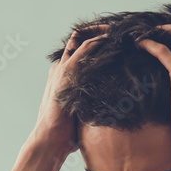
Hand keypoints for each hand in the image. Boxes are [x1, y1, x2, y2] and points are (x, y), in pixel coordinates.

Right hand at [31, 26, 107, 156]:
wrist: (50, 139)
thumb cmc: (66, 134)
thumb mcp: (82, 113)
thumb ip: (92, 105)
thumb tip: (113, 113)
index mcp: (63, 76)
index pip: (78, 50)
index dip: (96, 43)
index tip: (116, 43)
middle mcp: (61, 68)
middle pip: (78, 38)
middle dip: (98, 31)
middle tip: (120, 32)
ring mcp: (63, 69)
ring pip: (80, 38)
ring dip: (101, 32)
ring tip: (120, 32)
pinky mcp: (67, 73)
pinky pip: (84, 48)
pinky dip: (100, 40)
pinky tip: (114, 39)